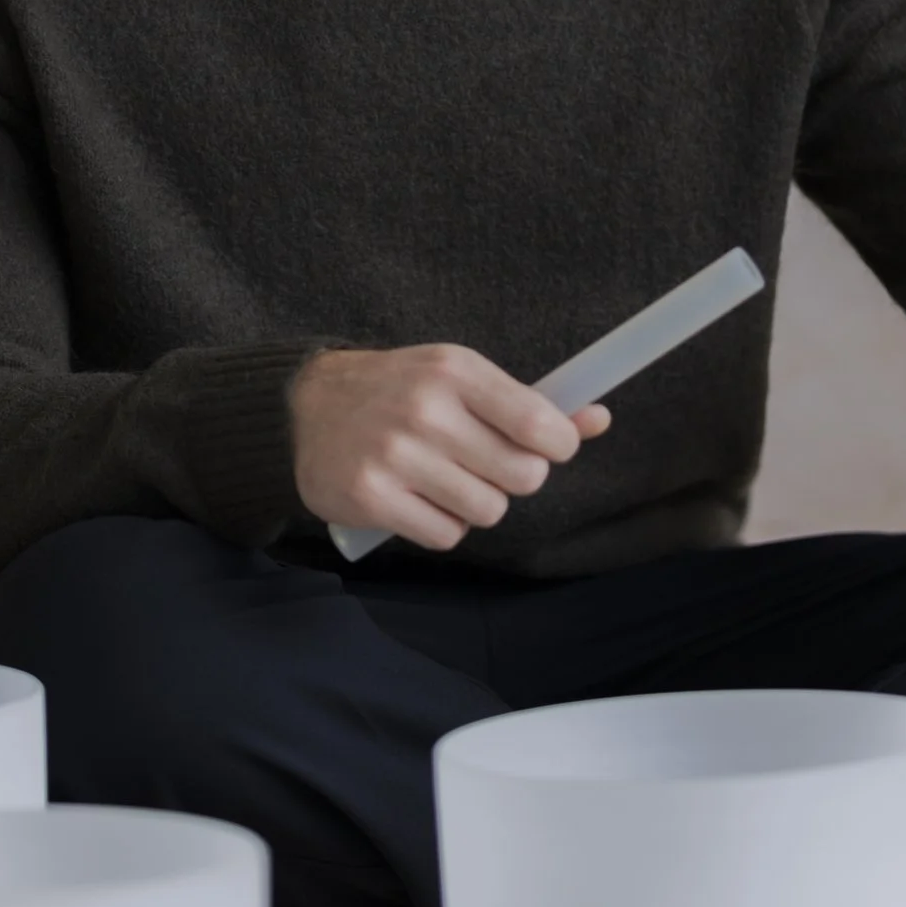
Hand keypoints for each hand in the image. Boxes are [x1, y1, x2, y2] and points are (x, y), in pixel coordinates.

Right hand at [289, 344, 610, 553]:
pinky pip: (446, 535)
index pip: (538, 422)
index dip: (558, 444)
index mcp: (454, 371)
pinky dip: (441, 525)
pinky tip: (419, 499)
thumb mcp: (460, 377)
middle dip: (515, 478)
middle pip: (523, 477)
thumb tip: (598, 419)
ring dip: (477, 504)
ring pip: (487, 511)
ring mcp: (394, 455)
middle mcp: (425, 410)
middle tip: (486, 464)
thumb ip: (530, 403)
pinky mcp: (370, 497)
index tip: (547, 445)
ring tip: (447, 480)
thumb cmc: (400, 391)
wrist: (306, 406)